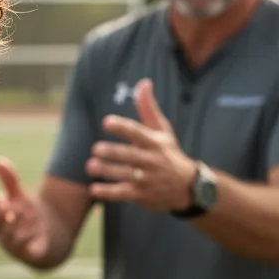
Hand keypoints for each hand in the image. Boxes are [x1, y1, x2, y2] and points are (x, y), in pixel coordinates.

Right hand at [0, 157, 50, 262]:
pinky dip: (27, 241)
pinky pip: (24, 251)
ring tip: (26, 215)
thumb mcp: (20, 196)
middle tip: (12, 205)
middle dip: (2, 214)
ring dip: (17, 226)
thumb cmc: (28, 215)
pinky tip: (34, 232)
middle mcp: (4, 232)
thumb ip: (9, 180)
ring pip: (10, 238)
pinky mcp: (28, 254)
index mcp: (0, 216)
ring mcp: (14, 245)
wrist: (49, 238)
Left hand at [87, 78, 197, 212]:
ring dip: (107, 171)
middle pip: (131, 156)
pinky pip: (124, 194)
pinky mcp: (142, 195)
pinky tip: (94, 189)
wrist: (188, 188)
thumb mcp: (162, 131)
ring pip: (125, 175)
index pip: (137, 133)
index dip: (122, 127)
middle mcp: (152, 160)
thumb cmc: (169, 153)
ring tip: (90, 166)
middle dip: (113, 152)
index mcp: (155, 142)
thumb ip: (148, 108)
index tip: (106, 122)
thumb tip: (143, 82)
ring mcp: (147, 179)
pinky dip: (109, 192)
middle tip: (95, 149)